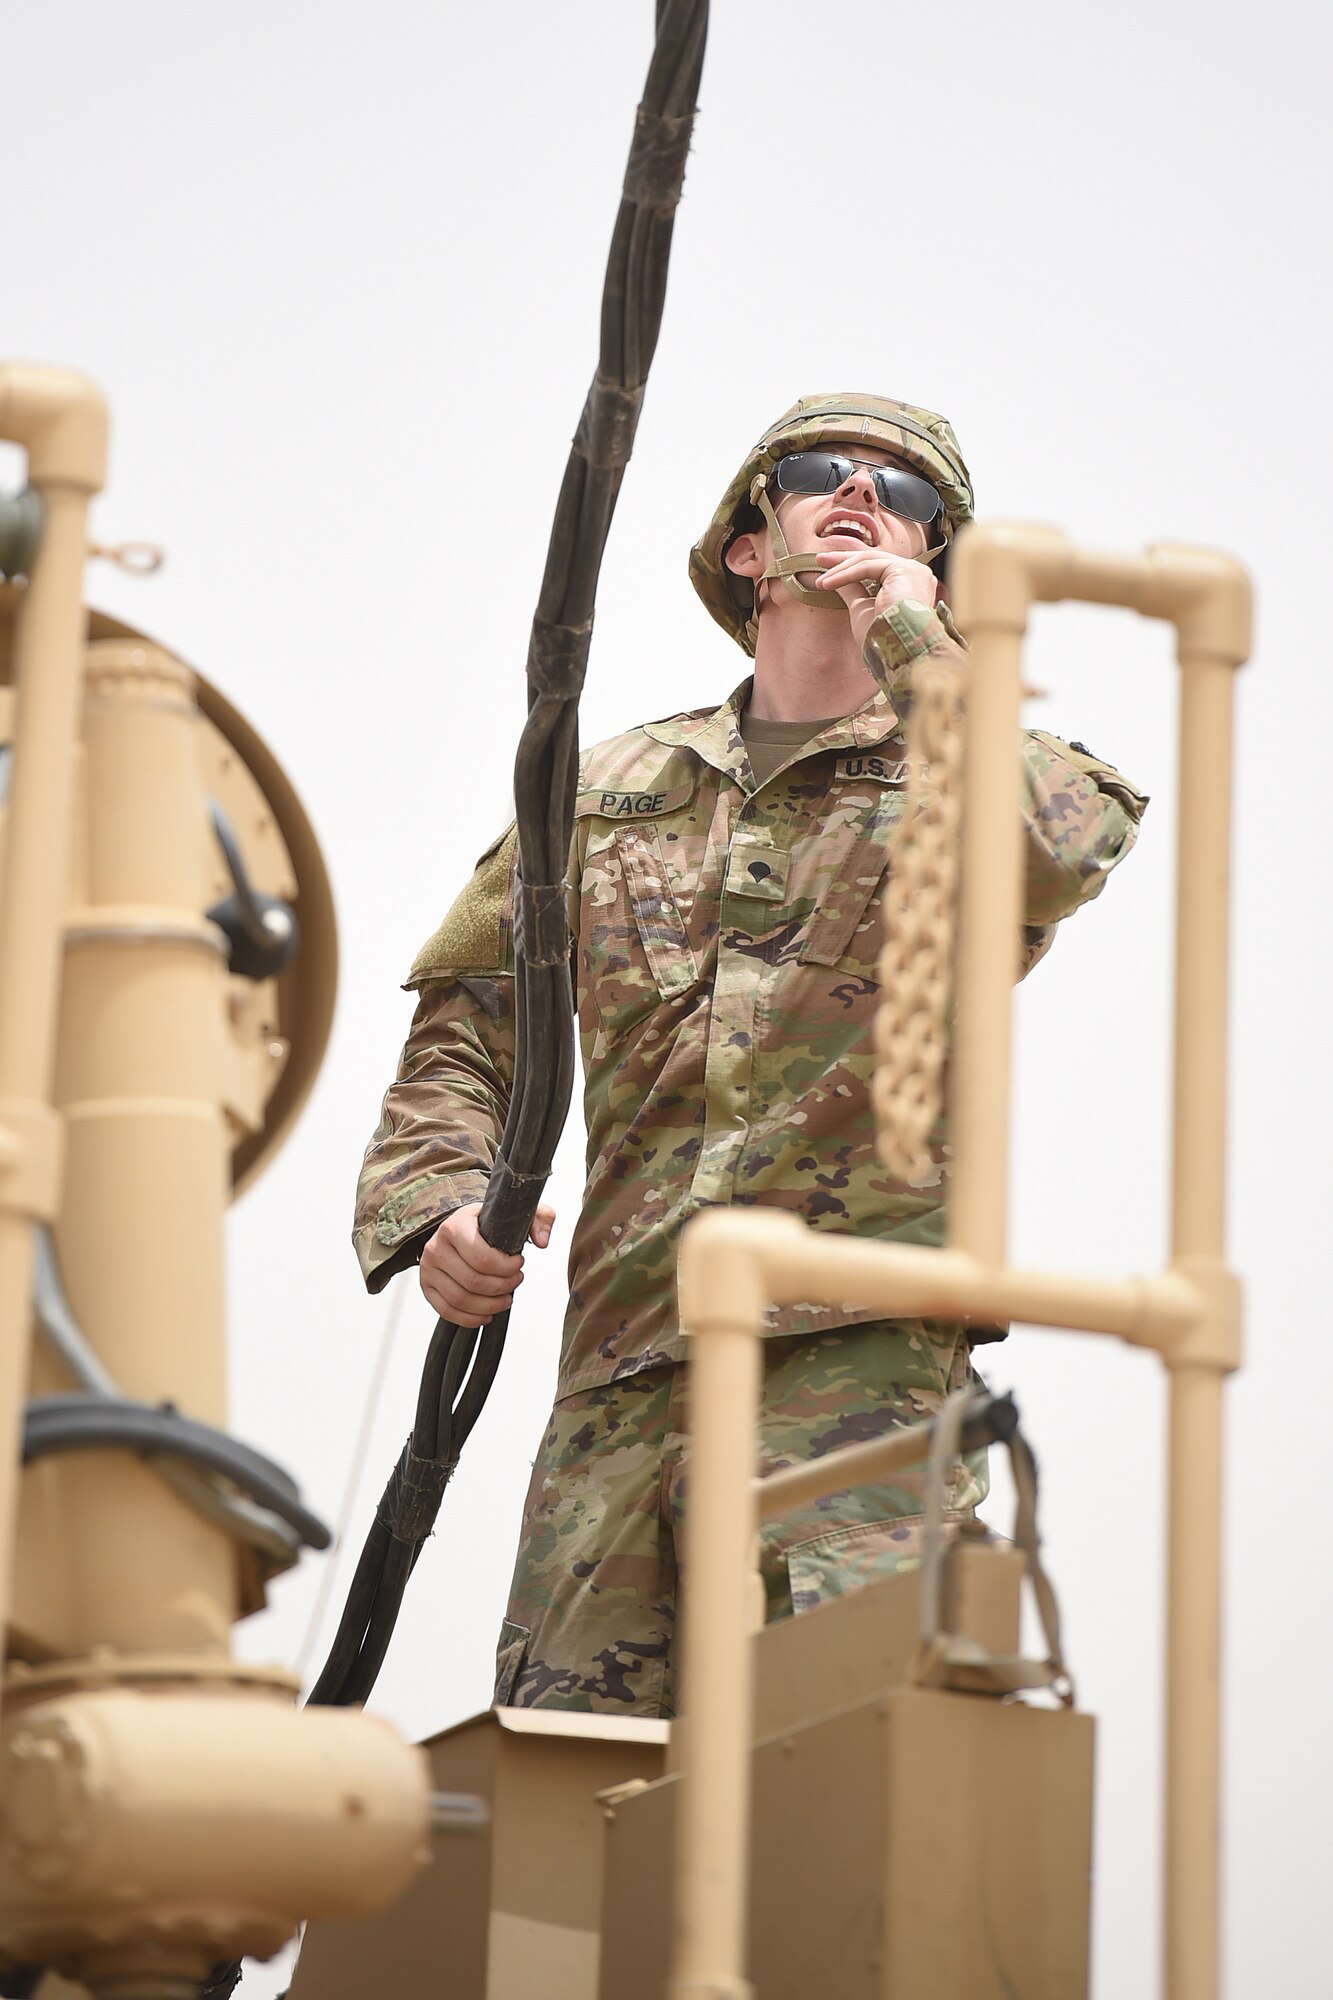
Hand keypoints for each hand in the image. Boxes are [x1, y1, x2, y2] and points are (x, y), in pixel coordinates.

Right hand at [419, 1200, 555, 1327]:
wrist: (461, 1226)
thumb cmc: (488, 1222)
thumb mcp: (515, 1213)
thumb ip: (539, 1218)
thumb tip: (543, 1242)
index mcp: (455, 1225)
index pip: (482, 1258)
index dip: (506, 1268)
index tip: (519, 1263)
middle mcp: (436, 1247)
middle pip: (473, 1281)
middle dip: (502, 1287)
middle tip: (516, 1281)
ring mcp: (428, 1268)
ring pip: (461, 1299)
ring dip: (489, 1305)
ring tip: (506, 1299)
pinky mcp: (427, 1286)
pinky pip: (447, 1311)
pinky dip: (470, 1318)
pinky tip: (487, 1313)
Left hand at [813, 548, 937, 653]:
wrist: (897, 650)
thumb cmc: (883, 638)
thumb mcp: (863, 609)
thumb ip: (853, 590)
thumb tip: (836, 579)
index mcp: (909, 584)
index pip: (877, 567)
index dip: (851, 567)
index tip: (828, 573)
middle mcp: (915, 574)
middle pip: (873, 559)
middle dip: (843, 560)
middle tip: (819, 559)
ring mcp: (912, 570)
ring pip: (868, 561)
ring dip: (840, 569)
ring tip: (820, 581)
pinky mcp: (903, 570)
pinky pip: (867, 567)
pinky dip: (845, 574)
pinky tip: (828, 584)